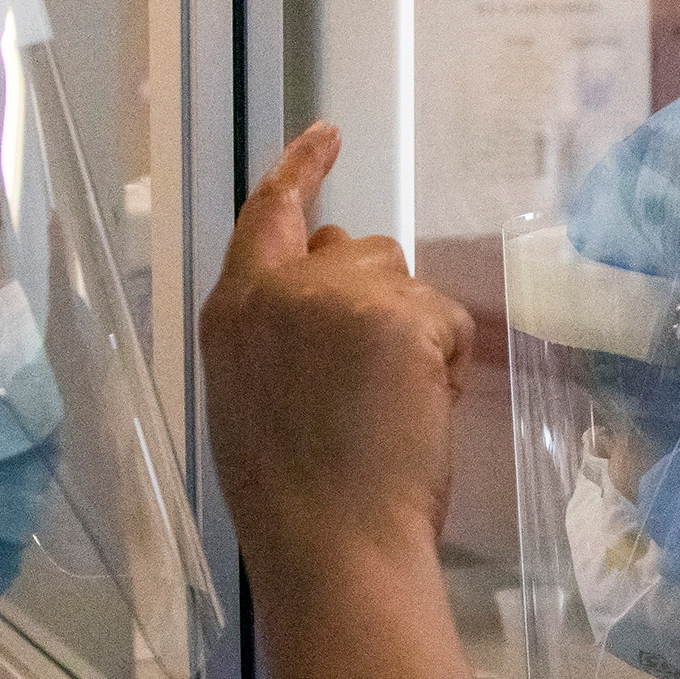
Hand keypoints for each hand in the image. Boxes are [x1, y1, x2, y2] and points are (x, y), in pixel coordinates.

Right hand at [203, 125, 480, 678]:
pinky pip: (446, 318)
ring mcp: (338, 296)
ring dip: (414, 334)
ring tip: (389, 408)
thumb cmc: (297, 498)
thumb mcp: (257, 398)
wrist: (334, 544)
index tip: (328, 135)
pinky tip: (416, 411)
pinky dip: (446, 362)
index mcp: (233, 312)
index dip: (301, 170)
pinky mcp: (398, 314)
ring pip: (406, 283)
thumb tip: (331, 288)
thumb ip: (283, 331)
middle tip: (375, 386)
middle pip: (356, 250)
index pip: (268, 214)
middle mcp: (278, 289)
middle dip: (380, 300)